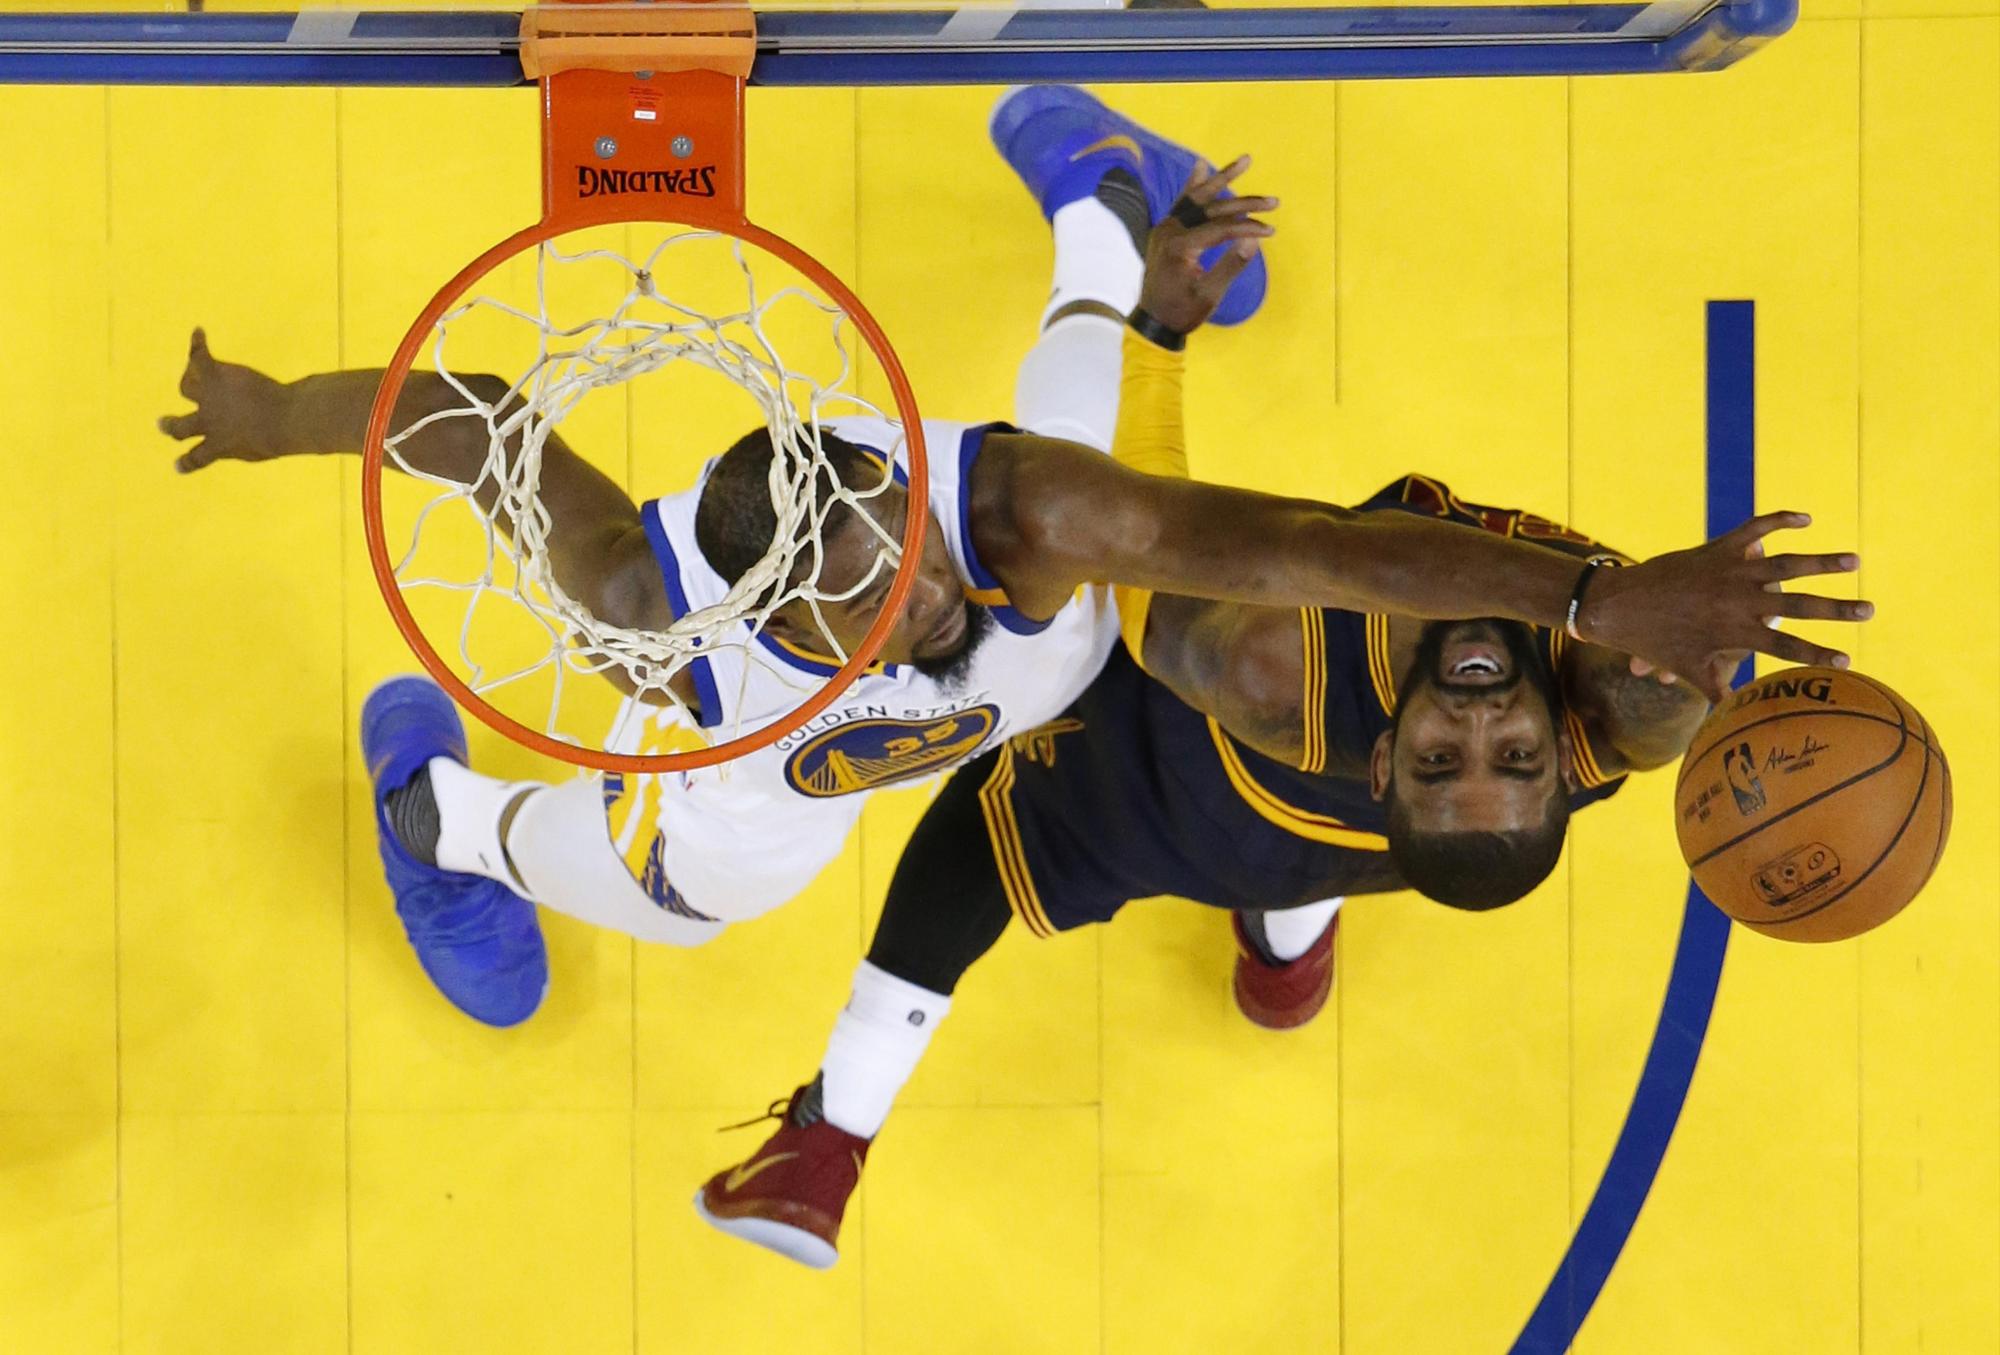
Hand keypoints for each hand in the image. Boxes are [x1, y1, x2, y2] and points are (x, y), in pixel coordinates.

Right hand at [157, 328, 292, 471]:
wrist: (283, 418)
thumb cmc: (281, 437)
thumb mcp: (261, 448)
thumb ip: (249, 444)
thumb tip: (261, 439)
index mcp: (218, 447)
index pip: (197, 458)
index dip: (186, 462)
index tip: (178, 466)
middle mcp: (207, 423)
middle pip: (179, 426)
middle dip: (170, 425)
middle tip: (162, 423)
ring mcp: (208, 398)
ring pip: (186, 388)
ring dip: (188, 380)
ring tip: (191, 370)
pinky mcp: (214, 376)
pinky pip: (199, 356)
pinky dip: (197, 344)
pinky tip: (198, 333)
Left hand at [1134, 156, 1276, 335]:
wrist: (1153, 321)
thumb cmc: (1183, 311)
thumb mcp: (1211, 294)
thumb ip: (1232, 265)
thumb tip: (1255, 240)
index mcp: (1179, 247)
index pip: (1220, 229)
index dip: (1247, 228)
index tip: (1270, 231)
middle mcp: (1169, 231)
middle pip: (1212, 208)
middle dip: (1244, 203)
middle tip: (1273, 201)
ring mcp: (1165, 228)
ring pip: (1197, 198)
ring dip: (1221, 179)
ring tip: (1246, 160)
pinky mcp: (1165, 230)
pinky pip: (1182, 202)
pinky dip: (1194, 185)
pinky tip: (1202, 165)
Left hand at [1584, 511, 1872, 702]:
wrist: (1618, 604)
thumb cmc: (1653, 642)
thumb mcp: (1688, 668)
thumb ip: (1716, 691)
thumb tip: (1736, 718)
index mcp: (1734, 633)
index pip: (1784, 648)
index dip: (1816, 655)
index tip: (1848, 662)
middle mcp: (1738, 602)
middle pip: (1797, 606)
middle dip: (1836, 609)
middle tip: (1869, 610)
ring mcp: (1730, 572)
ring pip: (1785, 564)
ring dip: (1822, 562)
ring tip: (1854, 560)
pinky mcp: (1718, 548)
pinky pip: (1754, 529)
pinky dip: (1779, 521)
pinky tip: (1805, 519)